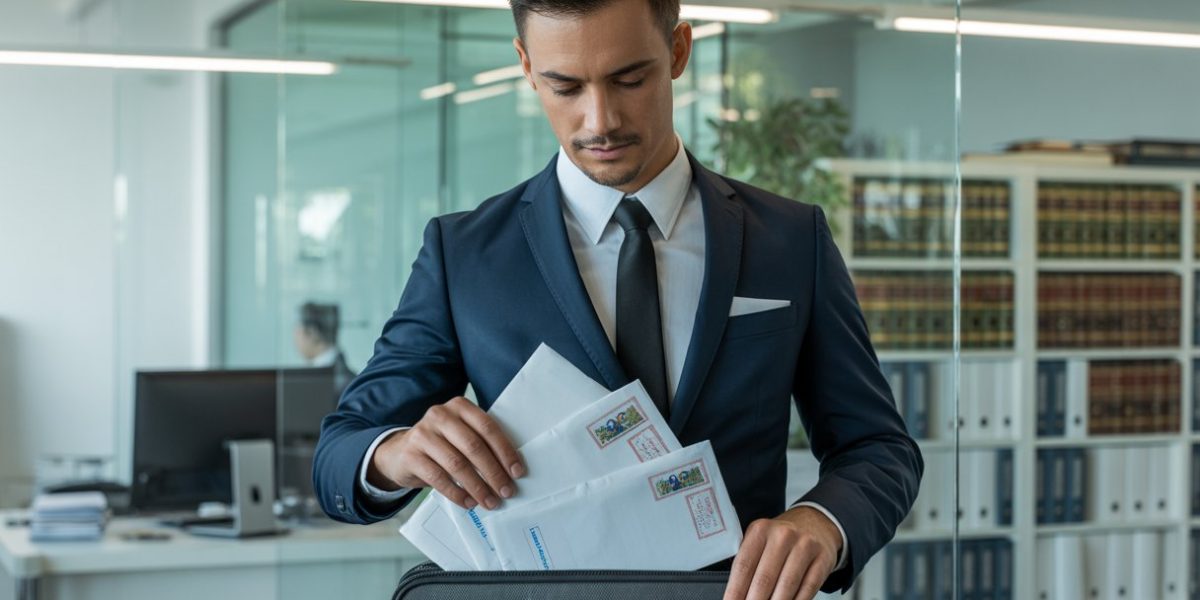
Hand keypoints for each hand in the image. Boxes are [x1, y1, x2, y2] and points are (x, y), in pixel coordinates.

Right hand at [367, 396, 525, 510]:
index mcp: (459, 406)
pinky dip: (457, 493)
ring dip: (478, 487)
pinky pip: (438, 478)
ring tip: (490, 502)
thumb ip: (481, 442)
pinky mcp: (411, 455)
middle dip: (494, 472)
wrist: (399, 452)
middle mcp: (440, 415)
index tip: (517, 472)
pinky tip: (469, 502)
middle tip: (506, 491)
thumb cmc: (441, 444)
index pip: (488, 428)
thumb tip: (511, 471)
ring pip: (457, 464)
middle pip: (474, 446)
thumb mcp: (460, 434)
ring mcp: (422, 434)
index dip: (505, 451)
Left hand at [723, 506, 841, 599]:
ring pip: (786, 586)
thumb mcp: (760, 539)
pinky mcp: (822, 559)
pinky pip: (808, 588)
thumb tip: (736, 594)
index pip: (743, 566)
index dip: (735, 590)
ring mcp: (805, 546)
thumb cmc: (781, 537)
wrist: (815, 523)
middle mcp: (782, 535)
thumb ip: (748, 562)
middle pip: (764, 579)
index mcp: (760, 530)